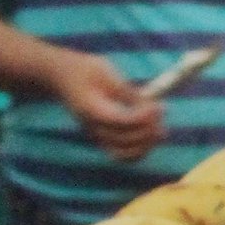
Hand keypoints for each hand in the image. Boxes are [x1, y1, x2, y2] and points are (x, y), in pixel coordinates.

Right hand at [52, 53, 166, 162]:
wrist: (63, 77)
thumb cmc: (85, 70)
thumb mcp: (106, 72)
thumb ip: (127, 91)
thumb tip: (150, 105)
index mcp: (91, 109)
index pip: (120, 121)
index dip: (143, 117)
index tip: (157, 106)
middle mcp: (92, 128)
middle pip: (124, 141)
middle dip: (148, 130)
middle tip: (161, 110)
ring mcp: (97, 135)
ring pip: (124, 154)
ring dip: (146, 144)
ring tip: (160, 126)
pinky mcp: (103, 138)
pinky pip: (122, 154)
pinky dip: (139, 150)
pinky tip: (150, 134)